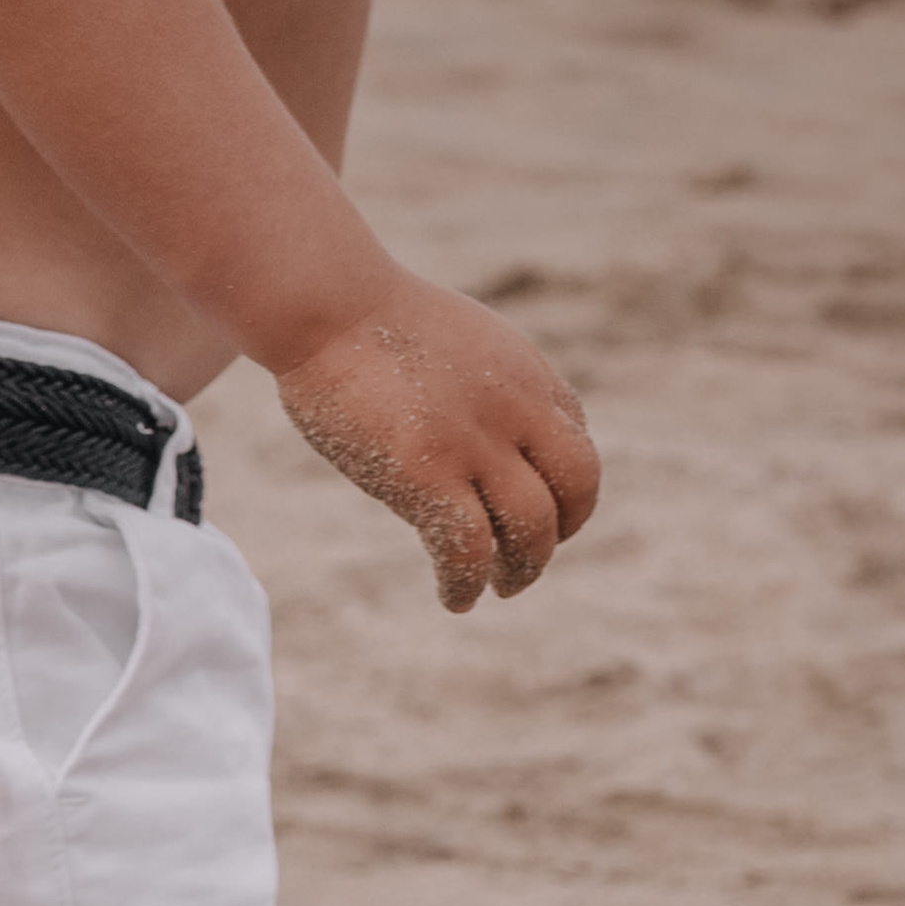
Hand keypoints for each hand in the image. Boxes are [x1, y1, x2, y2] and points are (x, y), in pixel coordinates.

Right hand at [276, 275, 599, 612]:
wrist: (326, 307)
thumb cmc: (366, 320)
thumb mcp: (452, 340)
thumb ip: (480, 382)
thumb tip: (469, 422)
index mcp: (524, 372)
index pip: (574, 441)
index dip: (564, 488)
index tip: (536, 509)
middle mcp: (514, 408)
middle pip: (578, 487)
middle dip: (562, 533)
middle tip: (527, 560)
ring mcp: (474, 443)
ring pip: (532, 529)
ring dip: (522, 571)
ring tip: (498, 588)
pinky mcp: (427, 475)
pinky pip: (467, 551)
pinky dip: (466, 585)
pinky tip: (454, 599)